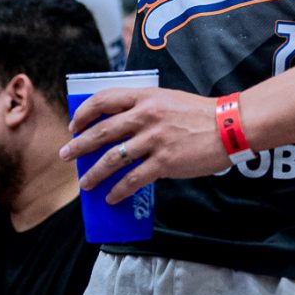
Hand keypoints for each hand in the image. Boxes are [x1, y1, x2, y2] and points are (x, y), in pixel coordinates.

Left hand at [63, 86, 227, 199]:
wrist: (229, 126)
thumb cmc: (200, 114)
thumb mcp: (168, 99)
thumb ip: (145, 108)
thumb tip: (121, 127)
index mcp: (146, 97)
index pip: (104, 99)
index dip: (84, 112)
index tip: (74, 125)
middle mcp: (146, 116)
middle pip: (102, 131)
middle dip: (79, 146)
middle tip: (65, 156)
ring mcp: (154, 139)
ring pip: (113, 158)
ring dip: (94, 173)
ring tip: (84, 184)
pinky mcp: (165, 161)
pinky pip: (133, 179)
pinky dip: (119, 190)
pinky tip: (111, 197)